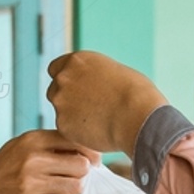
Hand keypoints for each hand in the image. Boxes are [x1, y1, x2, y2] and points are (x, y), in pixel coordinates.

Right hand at [0, 130, 98, 193]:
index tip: (93, 163)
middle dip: (83, 175)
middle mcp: (33, 159)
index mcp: (34, 140)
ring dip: (74, 192)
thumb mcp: (22, 147)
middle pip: (81, 166)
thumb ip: (50, 144)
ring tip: (64, 193)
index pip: (77, 141)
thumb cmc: (3, 170)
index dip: (91, 154)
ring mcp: (30, 182)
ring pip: (76, 187)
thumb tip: (88, 150)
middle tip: (74, 180)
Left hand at [46, 51, 167, 154]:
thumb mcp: (113, 71)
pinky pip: (67, 130)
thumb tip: (93, 85)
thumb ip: (95, 76)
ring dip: (72, 116)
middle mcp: (64, 78)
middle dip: (67, 100)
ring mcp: (60, 101)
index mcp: (77, 61)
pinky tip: (97, 132)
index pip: (55, 69)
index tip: (77, 90)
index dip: (67, 81)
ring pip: (60, 112)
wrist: (138, 117)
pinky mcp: (62, 124)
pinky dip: (78, 133)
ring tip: (98, 122)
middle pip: (55, 90)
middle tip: (88, 110)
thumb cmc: (136, 94)